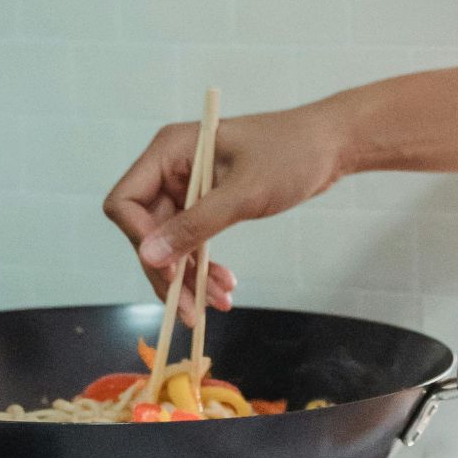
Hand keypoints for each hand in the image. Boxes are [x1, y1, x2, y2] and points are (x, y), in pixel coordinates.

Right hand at [103, 104, 351, 323]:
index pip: (126, 201)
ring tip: (218, 301)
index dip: (140, 240)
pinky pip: (192, 240)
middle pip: (146, 230)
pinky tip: (224, 287)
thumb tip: (149, 257)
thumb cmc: (291, 155)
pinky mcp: (208, 201)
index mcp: (170, 150)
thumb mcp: (243, 193)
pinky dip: (204, 265)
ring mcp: (188, 185)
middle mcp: (171, 167)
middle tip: (192, 312)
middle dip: (169, 271)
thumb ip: (195, 225)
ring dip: (189, 275)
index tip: (171, 272)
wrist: (331, 146)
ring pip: (170, 242)